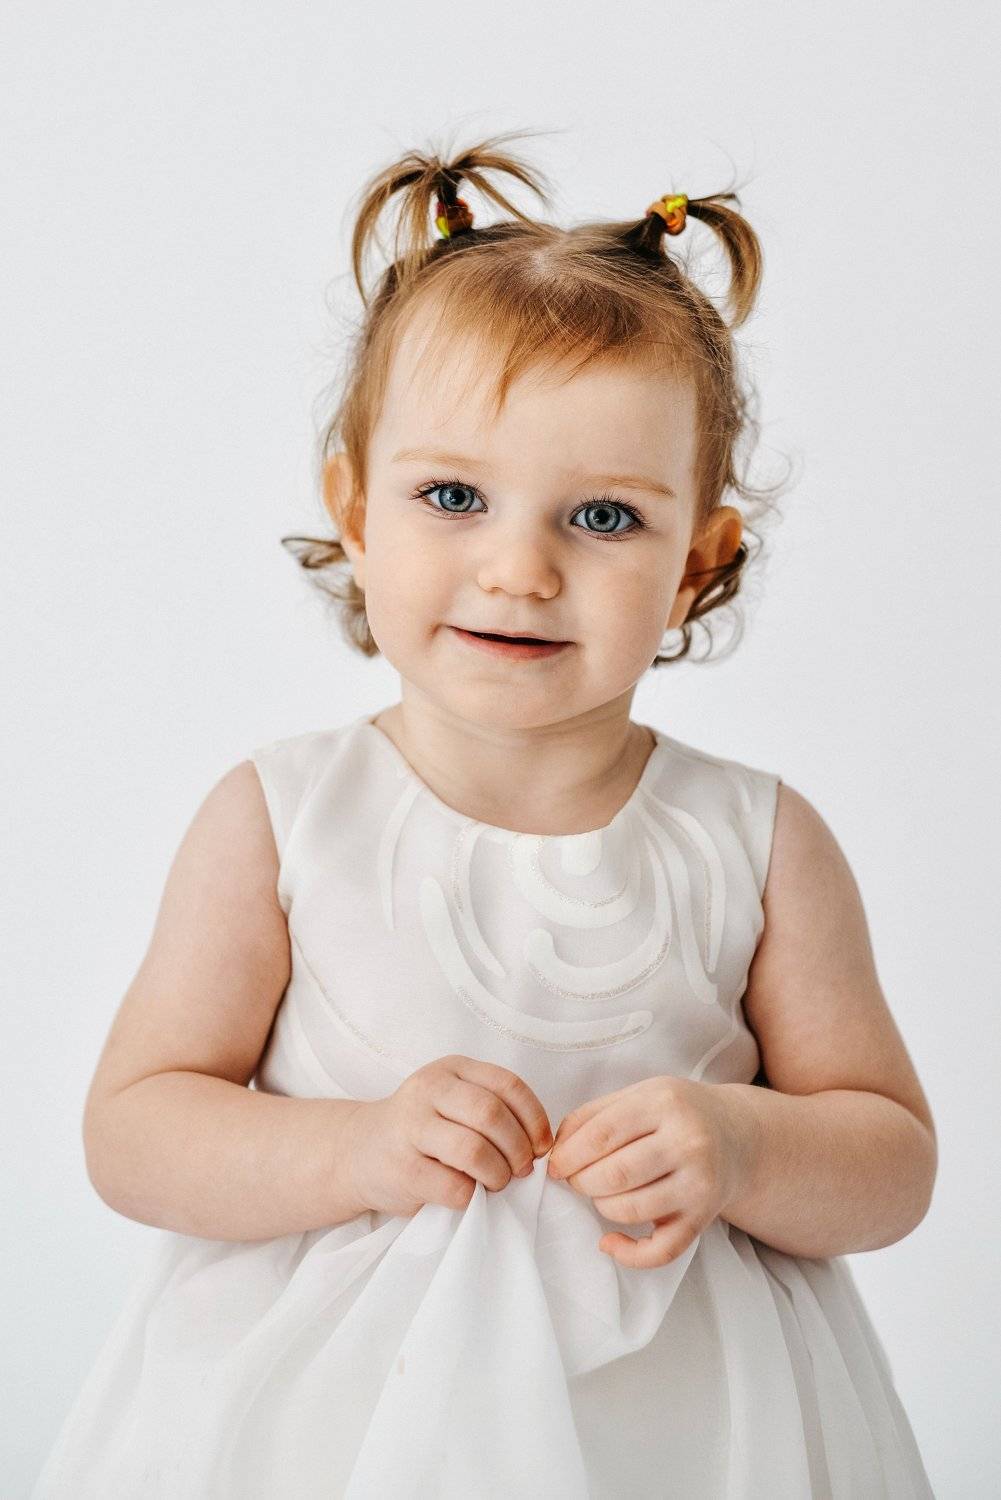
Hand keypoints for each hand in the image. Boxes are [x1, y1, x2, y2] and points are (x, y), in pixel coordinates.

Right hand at [344, 1055, 553, 1218]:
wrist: (356, 1151)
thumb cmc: (420, 1129)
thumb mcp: (452, 1101)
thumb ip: (491, 1109)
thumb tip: (540, 1145)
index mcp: (451, 1069)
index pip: (508, 1085)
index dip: (534, 1118)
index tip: (541, 1146)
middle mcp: (428, 1090)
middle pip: (492, 1114)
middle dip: (518, 1149)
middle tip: (521, 1170)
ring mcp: (410, 1127)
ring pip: (474, 1150)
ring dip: (498, 1174)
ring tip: (496, 1183)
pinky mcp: (401, 1168)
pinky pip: (453, 1187)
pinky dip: (472, 1196)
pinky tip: (468, 1194)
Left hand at [546, 1076, 757, 1267]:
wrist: (736, 1135)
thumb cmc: (675, 1113)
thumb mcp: (639, 1095)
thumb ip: (593, 1115)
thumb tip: (555, 1150)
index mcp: (665, 1103)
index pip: (602, 1134)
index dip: (569, 1155)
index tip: (555, 1164)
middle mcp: (688, 1142)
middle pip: (616, 1174)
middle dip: (581, 1182)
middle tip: (574, 1179)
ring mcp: (699, 1183)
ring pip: (632, 1210)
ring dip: (600, 1207)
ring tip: (598, 1194)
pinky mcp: (703, 1218)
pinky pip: (661, 1250)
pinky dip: (627, 1254)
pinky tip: (609, 1241)